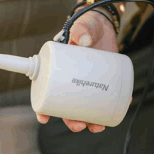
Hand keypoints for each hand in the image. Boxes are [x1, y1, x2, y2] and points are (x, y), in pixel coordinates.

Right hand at [36, 9, 117, 132]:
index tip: (44, 119)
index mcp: (57, 73)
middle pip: (66, 108)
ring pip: (83, 109)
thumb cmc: (86, 27)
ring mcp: (86, 85)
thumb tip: (84, 41)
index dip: (43, 109)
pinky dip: (107, 111)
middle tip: (78, 125)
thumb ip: (80, 30)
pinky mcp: (101, 84)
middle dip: (71, 121)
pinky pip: (102, 102)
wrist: (104, 26)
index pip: (45, 93)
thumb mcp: (81, 27)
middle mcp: (70, 82)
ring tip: (96, 127)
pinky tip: (110, 118)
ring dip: (88, 122)